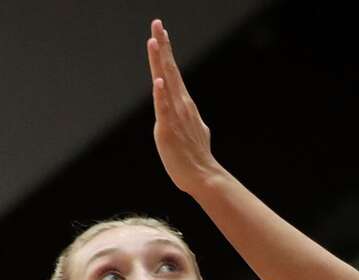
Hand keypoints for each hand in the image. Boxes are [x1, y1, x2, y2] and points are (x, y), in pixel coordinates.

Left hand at [147, 19, 223, 195]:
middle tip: (157, 23)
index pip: (172, 71)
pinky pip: (164, 109)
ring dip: (161, 61)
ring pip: (166, 83)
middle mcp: (180, 105)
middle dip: (163, 45)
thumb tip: (189, 115)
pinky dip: (161, 94)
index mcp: (184, 104)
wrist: (203, 176)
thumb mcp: (192, 130)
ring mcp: (175, 116)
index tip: (161, 31)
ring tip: (155, 41)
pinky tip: (158, 80)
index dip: (166, 50)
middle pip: (170, 69)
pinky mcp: (168, 130)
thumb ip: (186, 118)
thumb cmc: (195, 156)